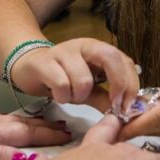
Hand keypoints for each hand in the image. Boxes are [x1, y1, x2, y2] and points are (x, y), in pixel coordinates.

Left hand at [0, 106, 71, 159]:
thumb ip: (1, 156)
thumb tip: (34, 159)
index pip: (32, 133)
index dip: (53, 136)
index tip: (75, 137)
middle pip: (27, 125)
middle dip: (49, 128)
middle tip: (70, 129)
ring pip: (16, 124)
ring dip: (35, 126)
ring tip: (51, 126)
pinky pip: (4, 125)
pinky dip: (18, 126)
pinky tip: (15, 128)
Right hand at [10, 37, 140, 112]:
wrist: (28, 67)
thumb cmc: (62, 77)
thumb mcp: (89, 89)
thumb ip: (106, 98)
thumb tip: (126, 113)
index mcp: (99, 50)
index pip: (125, 61)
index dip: (131, 84)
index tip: (128, 106)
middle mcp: (84, 46)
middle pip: (110, 57)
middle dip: (117, 84)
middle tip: (113, 106)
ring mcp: (63, 52)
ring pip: (83, 79)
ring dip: (80, 96)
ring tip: (72, 96)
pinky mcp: (44, 62)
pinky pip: (61, 85)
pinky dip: (63, 97)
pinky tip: (59, 95)